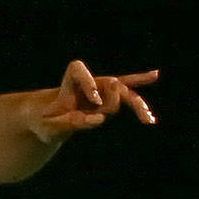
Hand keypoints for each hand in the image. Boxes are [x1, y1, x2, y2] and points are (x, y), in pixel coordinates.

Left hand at [32, 60, 157, 142]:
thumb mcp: (49, 128)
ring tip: (147, 119)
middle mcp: (87, 83)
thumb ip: (70, 123)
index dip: (88, 83)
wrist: (43, 118)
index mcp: (67, 84)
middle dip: (112, 98)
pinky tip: (156, 74)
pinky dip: (139, 81)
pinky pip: (126, 90)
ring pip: (122, 91)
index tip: (93, 100)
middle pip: (107, 83)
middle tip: (108, 111)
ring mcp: (99, 89)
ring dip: (136, 104)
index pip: (78, 70)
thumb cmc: (42, 122)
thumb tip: (99, 120)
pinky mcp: (107, 98)